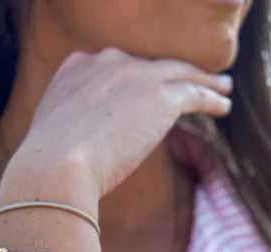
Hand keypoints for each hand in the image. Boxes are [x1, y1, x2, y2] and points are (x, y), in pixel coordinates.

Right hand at [19, 48, 232, 197]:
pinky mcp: (161, 95)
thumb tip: (77, 158)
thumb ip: (70, 135)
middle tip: (190, 80)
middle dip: (171, 72)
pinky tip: (224, 105)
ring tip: (221, 88)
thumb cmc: (46, 171)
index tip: (144, 88)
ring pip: (179, 72)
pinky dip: (212, 97)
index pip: (113, 67)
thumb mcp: (50, 142)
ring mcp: (135, 75)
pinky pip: (195, 91)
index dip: (133, 78)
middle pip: (149, 65)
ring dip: (203, 80)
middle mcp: (106, 62)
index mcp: (76, 68)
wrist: (55, 170)